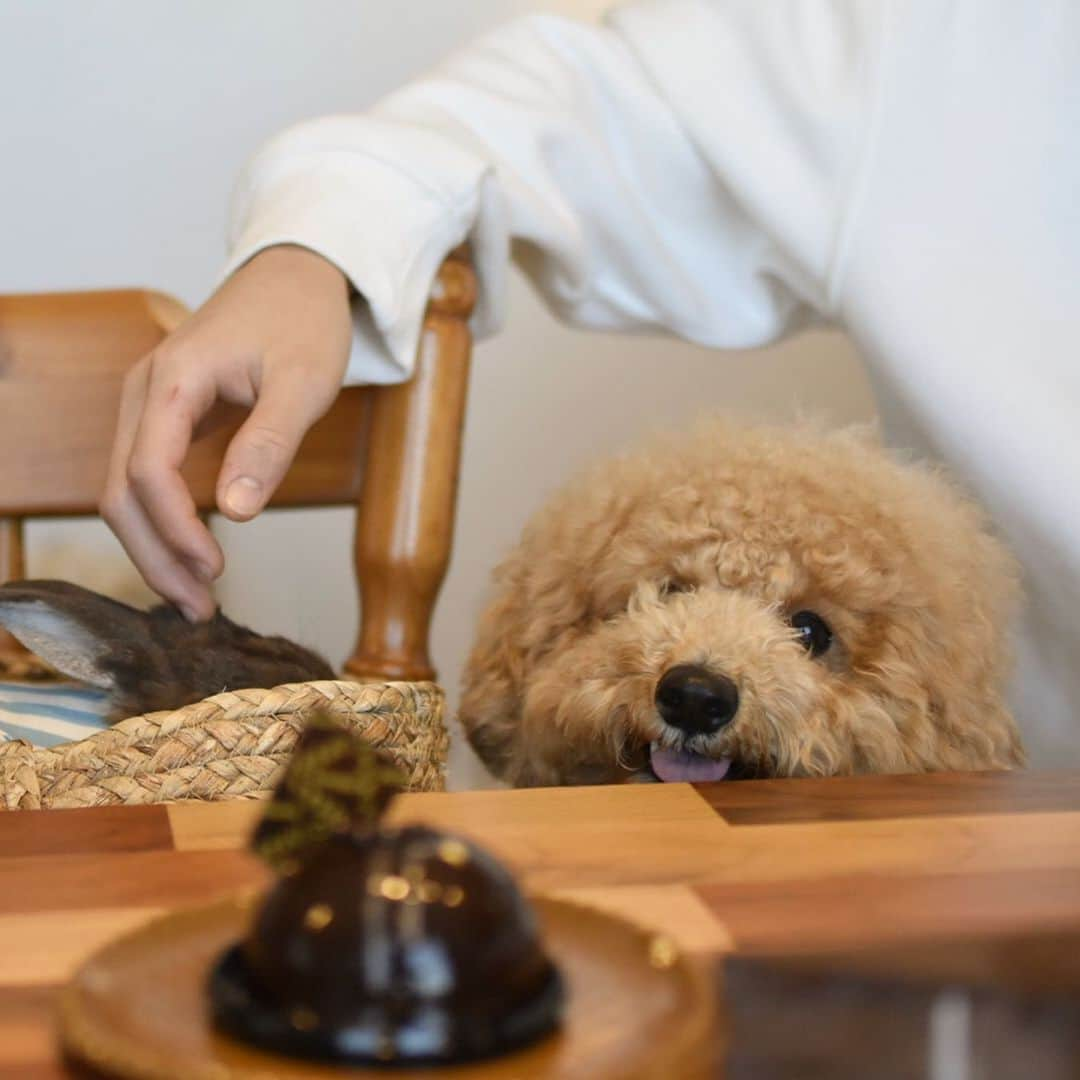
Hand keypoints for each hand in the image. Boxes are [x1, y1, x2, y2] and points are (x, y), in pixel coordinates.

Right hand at [101, 245, 351, 619]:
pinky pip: (146, 478)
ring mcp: (148, 404)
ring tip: (198, 598)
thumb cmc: (303, 321)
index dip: (175, 529)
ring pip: (126, 490)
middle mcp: (144, 391)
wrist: (295, 276)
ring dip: (156, 548)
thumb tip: (235, 514)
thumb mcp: (304, 382)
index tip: (215, 569)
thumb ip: (270, 444)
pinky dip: (164, 522)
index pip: (147, 469)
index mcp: (173, 379)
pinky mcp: (164, 417)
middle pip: (121, 490)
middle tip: (200, 610)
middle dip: (156, 556)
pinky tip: (194, 556)